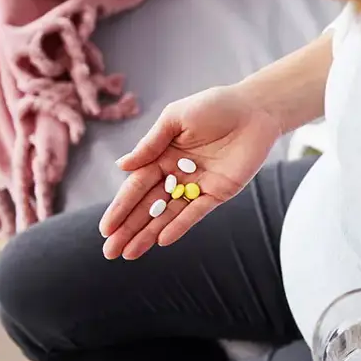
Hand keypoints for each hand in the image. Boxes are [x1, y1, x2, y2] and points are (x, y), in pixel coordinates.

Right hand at [99, 86, 281, 259]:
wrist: (255, 109)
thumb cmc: (214, 106)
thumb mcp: (176, 118)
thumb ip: (151, 144)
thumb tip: (121, 167)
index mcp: (162, 155)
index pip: (136, 186)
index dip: (121, 207)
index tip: (106, 228)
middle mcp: (177, 174)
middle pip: (148, 206)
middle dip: (129, 228)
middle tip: (110, 252)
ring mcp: (197, 185)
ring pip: (169, 214)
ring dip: (148, 234)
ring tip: (129, 254)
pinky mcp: (218, 192)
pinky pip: (196, 212)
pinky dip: (179, 226)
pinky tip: (161, 240)